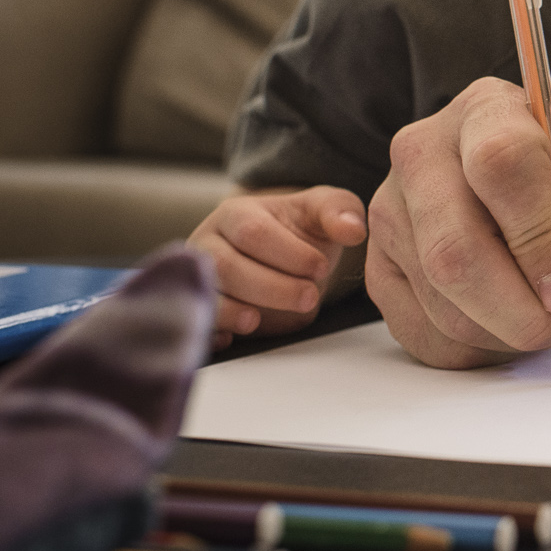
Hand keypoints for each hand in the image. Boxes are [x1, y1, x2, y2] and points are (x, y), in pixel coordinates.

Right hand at [189, 186, 366, 348]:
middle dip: (269, 286)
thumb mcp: (321, 211)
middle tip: (309, 297)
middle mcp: (209, 243)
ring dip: (231, 311)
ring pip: (207, 293)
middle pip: (225, 265)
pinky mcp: (201, 305)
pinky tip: (229, 339)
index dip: (288, 253)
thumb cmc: (299, 229)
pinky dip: (210, 331)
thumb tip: (353, 230)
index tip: (321, 268)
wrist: (282, 253)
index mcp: (236, 214)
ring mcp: (199, 276)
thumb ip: (339, 211)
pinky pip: (197, 319)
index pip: (253, 232)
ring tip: (257, 320)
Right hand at [365, 77, 550, 367]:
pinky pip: (427, 335)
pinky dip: (483, 347)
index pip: (500, 162)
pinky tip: (510, 318)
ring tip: (545, 308)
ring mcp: (392, 216)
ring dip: (509, 327)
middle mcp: (423, 154)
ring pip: (441, 301)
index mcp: (487, 111)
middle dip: (522, 303)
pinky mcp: (382, 274)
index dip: (543, 235)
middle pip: (454, 248)